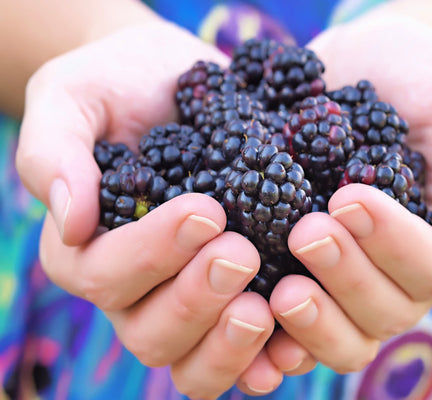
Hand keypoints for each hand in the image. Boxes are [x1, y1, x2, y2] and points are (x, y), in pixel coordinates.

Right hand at [16, 22, 282, 398]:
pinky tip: (293, 341)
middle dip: (196, 300)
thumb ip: (55, 151)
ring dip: (229, 342)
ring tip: (267, 304)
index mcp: (89, 248)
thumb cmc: (119, 83)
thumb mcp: (74, 95)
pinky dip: (265, 356)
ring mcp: (186, 297)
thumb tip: (72, 222)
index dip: (152, 253)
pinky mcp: (233, 295)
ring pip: (192, 358)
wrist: (178, 79)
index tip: (206, 209)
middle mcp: (136, 287)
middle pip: (150, 331)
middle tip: (242, 254)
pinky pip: (242, 352)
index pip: (104, 274)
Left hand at [265, 15, 431, 374]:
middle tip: (306, 232)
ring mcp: (353, 279)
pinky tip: (254, 320)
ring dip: (315, 321)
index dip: (397, 246)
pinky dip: (279, 340)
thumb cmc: (428, 80)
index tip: (349, 198)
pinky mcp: (307, 273)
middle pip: (389, 311)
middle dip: (347, 278)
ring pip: (349, 336)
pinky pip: (299, 330)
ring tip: (280, 290)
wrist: (362, 68)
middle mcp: (403, 272)